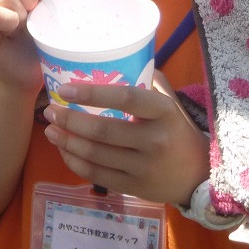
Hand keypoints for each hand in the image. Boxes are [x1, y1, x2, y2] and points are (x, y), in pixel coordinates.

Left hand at [43, 73, 209, 207]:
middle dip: (70, 120)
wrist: (199, 175)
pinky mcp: (135, 188)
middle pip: (103, 130)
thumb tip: (110, 60)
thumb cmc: (176, 130)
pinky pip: (96, 175)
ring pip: (95, 154)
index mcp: (163, 112)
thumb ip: (144, 81)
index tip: (65, 89)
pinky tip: (64, 150)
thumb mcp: (169, 102)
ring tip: (49, 129)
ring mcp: (144, 167)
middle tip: (49, 110)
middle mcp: (155, 140)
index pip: (126, 98)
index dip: (92, 93)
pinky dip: (75, 162)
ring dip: (67, 141)